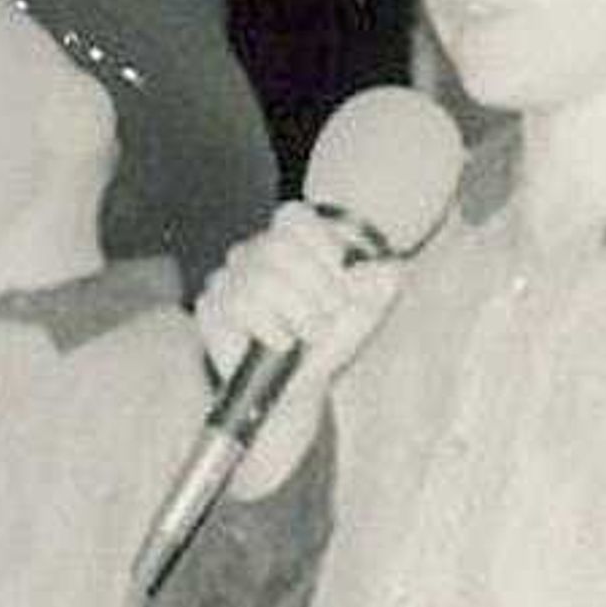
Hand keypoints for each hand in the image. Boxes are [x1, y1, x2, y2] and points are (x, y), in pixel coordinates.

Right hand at [191, 201, 407, 495]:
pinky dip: (271, 328)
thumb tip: (392, 271)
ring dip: (296, 311)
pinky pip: (239, 306)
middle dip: (313, 282)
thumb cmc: (326, 345)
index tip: (340, 271)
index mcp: (288, 243)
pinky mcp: (212, 308)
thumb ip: (381, 288)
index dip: (320, 241)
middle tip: (330, 311)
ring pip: (260, 280)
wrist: (295, 389)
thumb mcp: (364, 313)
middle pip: (278, 247)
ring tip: (308, 334)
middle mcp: (253, 255)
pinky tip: (281, 343)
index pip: (293, 217)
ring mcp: (228, 280)